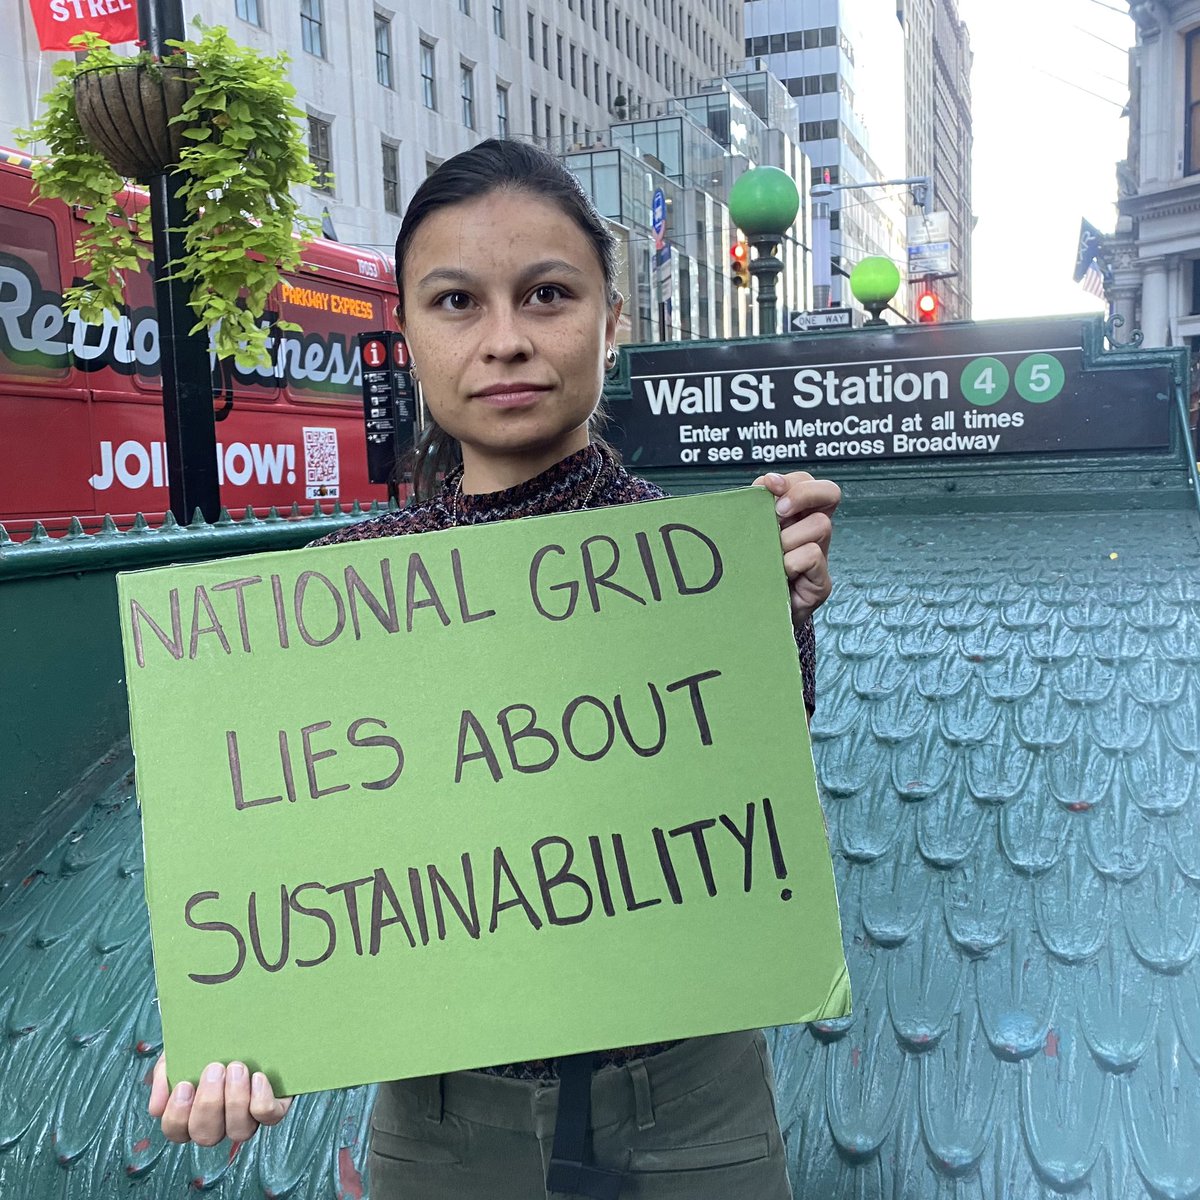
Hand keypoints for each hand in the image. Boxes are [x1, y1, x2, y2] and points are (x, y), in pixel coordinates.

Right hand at [148, 1054, 292, 1145]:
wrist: (245, 1018)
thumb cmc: (207, 1040)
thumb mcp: (179, 1051)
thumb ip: (164, 1074)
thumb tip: (156, 1108)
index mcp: (191, 1112)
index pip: (177, 1131)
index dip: (178, 1115)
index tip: (184, 1085)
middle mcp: (218, 1122)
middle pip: (207, 1135)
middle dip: (209, 1103)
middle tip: (214, 1069)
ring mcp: (246, 1117)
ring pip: (239, 1131)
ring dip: (235, 1100)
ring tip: (236, 1067)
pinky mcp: (273, 1106)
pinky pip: (269, 1117)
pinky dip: (262, 1100)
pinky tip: (258, 1077)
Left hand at [754, 471, 839, 626]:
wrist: (754, 616)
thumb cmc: (749, 572)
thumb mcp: (749, 536)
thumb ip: (755, 509)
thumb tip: (762, 486)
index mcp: (796, 516)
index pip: (807, 481)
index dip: (791, 480)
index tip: (769, 486)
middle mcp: (814, 531)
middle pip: (830, 492)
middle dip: (802, 494)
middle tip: (779, 512)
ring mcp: (821, 555)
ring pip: (819, 525)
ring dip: (788, 538)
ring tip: (770, 556)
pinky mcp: (821, 582)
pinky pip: (812, 555)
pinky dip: (791, 561)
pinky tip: (778, 573)